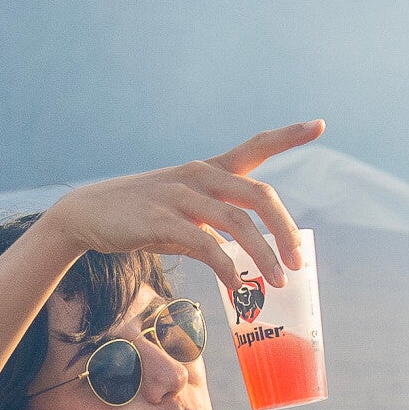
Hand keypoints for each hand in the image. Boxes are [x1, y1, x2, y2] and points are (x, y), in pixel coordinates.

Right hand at [45, 124, 324, 292]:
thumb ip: (213, 227)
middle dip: (284, 230)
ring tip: (278, 281)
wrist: (89, 214)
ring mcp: (181, 197)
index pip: (255, 146)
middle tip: (298, 261)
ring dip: (264, 255)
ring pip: (237, 223)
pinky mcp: (161, 221)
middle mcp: (200, 176)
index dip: (288, 136)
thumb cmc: (140, 216)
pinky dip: (226, 267)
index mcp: (208, 170)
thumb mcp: (182, 214)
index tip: (319, 125)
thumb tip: (241, 259)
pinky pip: (205, 245)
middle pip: (258, 196)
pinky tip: (236, 285)